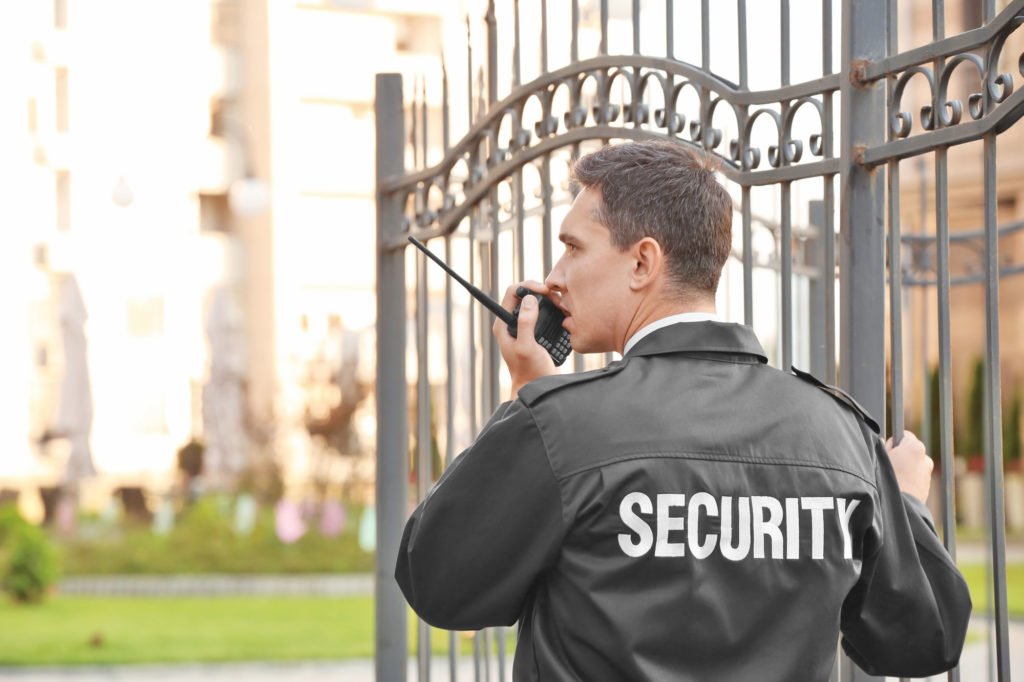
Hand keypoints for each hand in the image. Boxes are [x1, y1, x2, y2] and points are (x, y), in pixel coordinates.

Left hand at [493, 280, 558, 399]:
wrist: (536, 388)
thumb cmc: (529, 372)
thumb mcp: (527, 347)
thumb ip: (526, 323)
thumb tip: (529, 298)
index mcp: (503, 324)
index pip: (512, 292)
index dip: (528, 286)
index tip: (545, 290)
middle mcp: (511, 322)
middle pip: (525, 295)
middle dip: (542, 293)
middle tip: (557, 300)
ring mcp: (523, 327)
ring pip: (536, 303)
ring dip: (549, 301)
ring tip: (562, 307)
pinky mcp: (535, 332)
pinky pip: (543, 314)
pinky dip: (553, 311)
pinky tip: (562, 314)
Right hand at [885, 430, 932, 502]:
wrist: (899, 504)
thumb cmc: (887, 478)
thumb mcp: (880, 456)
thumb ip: (884, 447)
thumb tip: (884, 444)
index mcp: (915, 447)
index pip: (904, 435)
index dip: (893, 442)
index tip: (887, 450)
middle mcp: (925, 458)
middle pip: (911, 451)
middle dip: (901, 456)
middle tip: (888, 465)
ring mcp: (927, 473)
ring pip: (914, 465)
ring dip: (905, 469)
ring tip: (893, 478)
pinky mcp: (927, 487)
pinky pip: (916, 478)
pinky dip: (909, 480)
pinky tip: (899, 486)